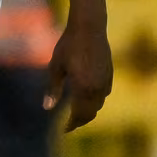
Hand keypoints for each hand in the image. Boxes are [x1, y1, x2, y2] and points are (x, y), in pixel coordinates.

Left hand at [44, 17, 112, 131]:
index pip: (79, 115)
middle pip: (91, 113)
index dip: (72, 125)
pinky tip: (88, 96)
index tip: (64, 130)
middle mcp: (98, 87)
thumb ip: (52, 89)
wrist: (89, 26)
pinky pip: (105, 93)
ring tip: (77, 112)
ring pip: (99, 104)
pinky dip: (96, 99)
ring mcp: (106, 80)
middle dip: (80, 120)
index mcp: (83, 88)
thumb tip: (47, 109)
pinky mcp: (110, 73)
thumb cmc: (68, 45)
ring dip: (89, 111)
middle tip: (70, 124)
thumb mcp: (56, 67)